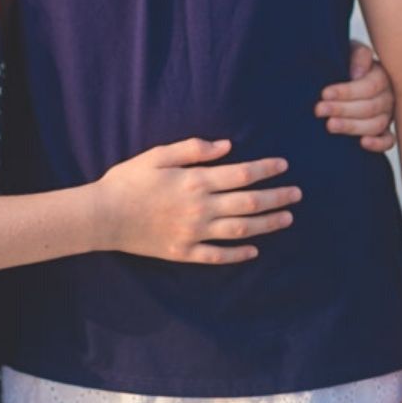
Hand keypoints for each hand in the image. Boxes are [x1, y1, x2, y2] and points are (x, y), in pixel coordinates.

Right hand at [95, 138, 300, 263]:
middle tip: (297, 193)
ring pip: (241, 230)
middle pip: (248, 203)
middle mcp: (201, 209)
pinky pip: (219, 255)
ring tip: (287, 218)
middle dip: (276, 197)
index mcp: (195, 181)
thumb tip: (227, 146)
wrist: (103, 216)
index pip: (241, 174)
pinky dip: (239, 254)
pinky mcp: (185, 252)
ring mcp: (195, 233)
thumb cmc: (128, 180)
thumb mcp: (157, 155)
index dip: (266, 169)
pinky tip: (255, 250)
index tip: (284, 165)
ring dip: (267, 224)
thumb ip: (192, 149)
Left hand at [314, 40, 395, 151]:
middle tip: (319, 110)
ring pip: (377, 124)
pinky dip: (378, 144)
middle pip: (371, 107)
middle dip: (342, 109)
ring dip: (353, 127)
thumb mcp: (350, 49)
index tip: (324, 93)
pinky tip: (362, 143)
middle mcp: (389, 95)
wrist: (342, 72)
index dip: (346, 91)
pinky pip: (389, 141)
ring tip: (329, 125)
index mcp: (382, 74)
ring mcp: (388, 114)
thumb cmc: (346, 59)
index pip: (369, 86)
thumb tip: (357, 74)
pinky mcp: (385, 130)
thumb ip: (358, 55)